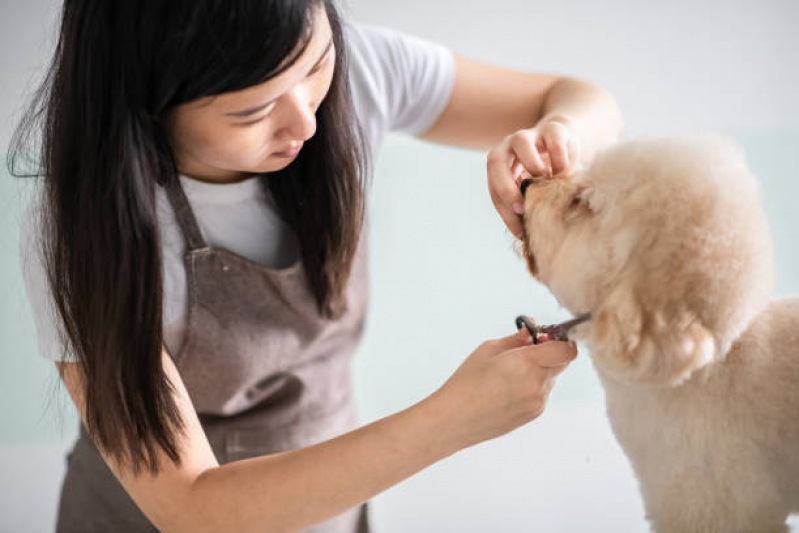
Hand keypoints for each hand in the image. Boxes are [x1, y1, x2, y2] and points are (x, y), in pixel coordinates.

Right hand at [428, 327, 577, 450]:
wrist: (455, 418)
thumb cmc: (466, 382)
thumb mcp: (488, 350)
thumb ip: (516, 339)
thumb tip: (531, 331)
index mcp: (526, 363)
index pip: (566, 350)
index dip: (561, 340)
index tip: (547, 337)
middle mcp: (537, 383)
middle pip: (562, 362)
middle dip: (550, 353)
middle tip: (528, 350)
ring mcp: (538, 401)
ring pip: (551, 378)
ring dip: (541, 370)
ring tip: (511, 373)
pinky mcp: (534, 414)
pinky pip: (542, 393)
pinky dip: (533, 386)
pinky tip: (508, 388)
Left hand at [486, 114, 581, 237]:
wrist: (564, 142)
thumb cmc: (545, 175)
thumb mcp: (534, 191)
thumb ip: (528, 206)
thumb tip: (527, 238)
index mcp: (499, 165)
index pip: (494, 188)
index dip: (504, 210)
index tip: (520, 230)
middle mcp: (508, 147)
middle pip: (495, 160)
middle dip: (505, 186)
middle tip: (522, 208)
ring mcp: (530, 135)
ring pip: (521, 142)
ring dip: (533, 166)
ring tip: (547, 182)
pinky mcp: (553, 128)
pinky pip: (553, 140)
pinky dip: (559, 159)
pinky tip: (565, 172)